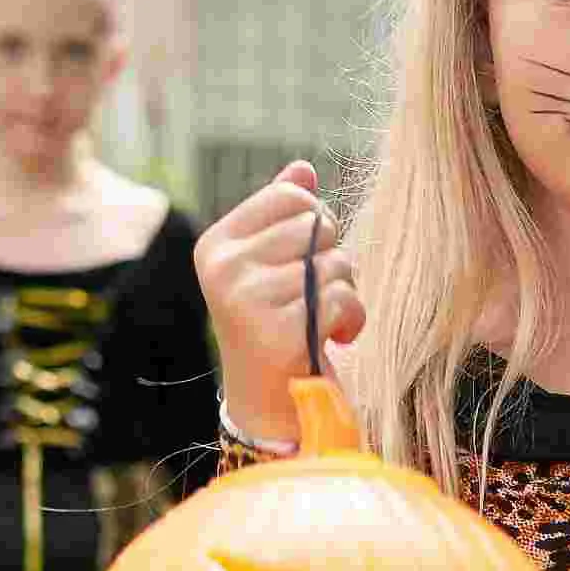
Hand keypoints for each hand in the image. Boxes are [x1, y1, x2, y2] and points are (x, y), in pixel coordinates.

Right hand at [193, 159, 365, 441]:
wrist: (272, 403)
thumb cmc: (276, 324)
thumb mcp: (271, 266)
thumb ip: (282, 216)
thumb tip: (303, 168)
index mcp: (216, 245)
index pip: (290, 194)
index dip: (315, 221)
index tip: (304, 257)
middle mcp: (224, 270)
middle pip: (315, 225)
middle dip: (330, 258)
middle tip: (312, 295)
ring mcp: (248, 301)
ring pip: (335, 263)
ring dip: (344, 291)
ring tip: (320, 319)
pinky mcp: (280, 333)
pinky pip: (344, 298)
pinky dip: (353, 319)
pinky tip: (334, 340)